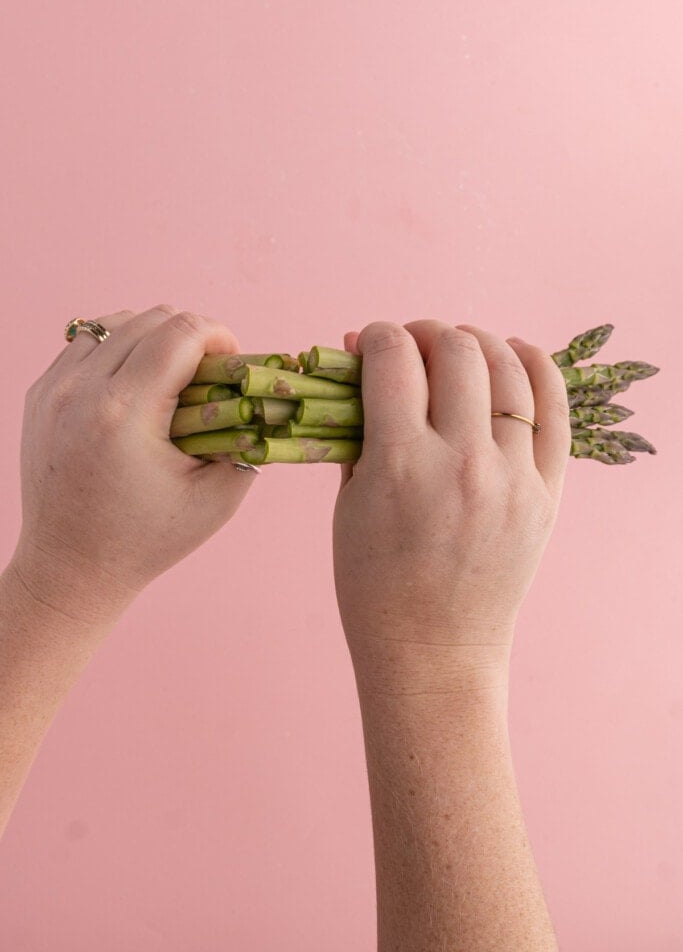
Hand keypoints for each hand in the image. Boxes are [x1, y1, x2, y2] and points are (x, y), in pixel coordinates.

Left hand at [7, 305, 257, 628]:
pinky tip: (134, 385)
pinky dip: (117, 350)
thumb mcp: (217, 499)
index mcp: (125, 414)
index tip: (231, 363)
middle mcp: (81, 391)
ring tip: (170, 378)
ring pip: (115, 321)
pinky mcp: (39, 394)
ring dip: (152, 338)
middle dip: (191, 336)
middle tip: (208, 374)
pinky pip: (86, 343)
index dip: (219, 336)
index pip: (181, 332)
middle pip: (151, 318)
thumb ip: (247, 439)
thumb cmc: (147, 540)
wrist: (70, 568)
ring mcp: (52, 389)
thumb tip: (262, 395)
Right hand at [332, 320, 569, 695]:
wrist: (432, 649)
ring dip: (478, 343)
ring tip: (459, 348)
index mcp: (400, 465)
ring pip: (508, 368)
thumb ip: (356, 426)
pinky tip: (518, 353)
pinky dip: (538, 368)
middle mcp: (462, 462)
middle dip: (426, 333)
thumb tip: (360, 355)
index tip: (372, 342)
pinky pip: (555, 411)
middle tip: (413, 345)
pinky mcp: (547, 494)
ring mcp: (512, 478)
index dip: (378, 335)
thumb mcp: (348, 503)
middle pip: (455, 351)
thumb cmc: (373, 583)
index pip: (393, 357)